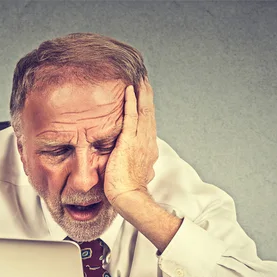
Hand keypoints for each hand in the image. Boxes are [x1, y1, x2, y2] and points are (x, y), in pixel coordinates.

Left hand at [104, 80, 157, 206]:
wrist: (127, 197)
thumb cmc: (127, 189)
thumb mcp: (134, 171)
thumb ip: (134, 162)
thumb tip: (132, 162)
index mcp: (149, 148)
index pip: (148, 124)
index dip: (147, 109)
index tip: (145, 96)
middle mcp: (148, 142)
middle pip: (149, 113)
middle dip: (147, 96)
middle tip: (145, 80)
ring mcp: (140, 141)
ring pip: (143, 112)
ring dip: (142, 94)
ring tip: (140, 79)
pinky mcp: (129, 142)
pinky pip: (131, 117)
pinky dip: (130, 102)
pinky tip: (129, 90)